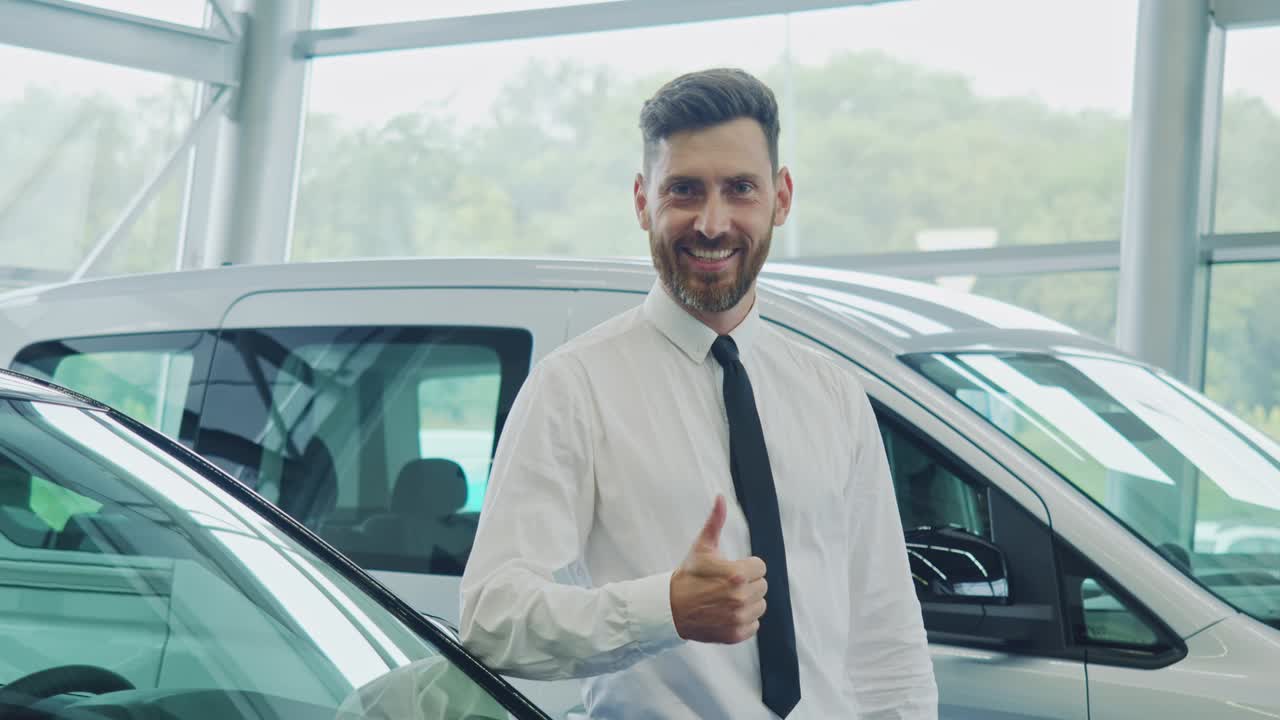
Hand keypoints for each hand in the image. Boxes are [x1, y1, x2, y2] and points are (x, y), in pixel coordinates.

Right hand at [670, 495, 767, 643]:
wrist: (670, 608)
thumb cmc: (688, 575)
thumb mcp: (702, 547)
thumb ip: (716, 522)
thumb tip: (721, 497)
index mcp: (737, 574)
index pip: (761, 567)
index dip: (746, 567)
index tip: (731, 570)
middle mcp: (740, 597)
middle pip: (762, 586)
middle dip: (748, 584)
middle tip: (726, 584)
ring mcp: (738, 618)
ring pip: (760, 606)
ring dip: (748, 602)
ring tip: (726, 599)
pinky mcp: (736, 634)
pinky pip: (754, 625)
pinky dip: (743, 620)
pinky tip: (726, 613)